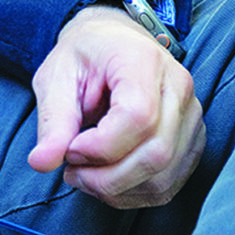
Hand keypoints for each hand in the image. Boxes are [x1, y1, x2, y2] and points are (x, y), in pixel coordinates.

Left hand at [28, 6, 204, 207]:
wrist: (113, 42)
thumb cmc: (85, 56)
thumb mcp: (57, 76)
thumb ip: (53, 120)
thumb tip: (42, 162)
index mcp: (143, 60)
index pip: (137, 117)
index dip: (101, 147)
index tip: (70, 150)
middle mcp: (177, 86)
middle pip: (156, 153)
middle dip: (107, 177)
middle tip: (73, 170)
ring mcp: (191, 115)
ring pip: (165, 176)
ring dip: (119, 189)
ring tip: (86, 175)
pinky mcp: (192, 139)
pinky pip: (170, 183)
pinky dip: (134, 192)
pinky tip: (108, 180)